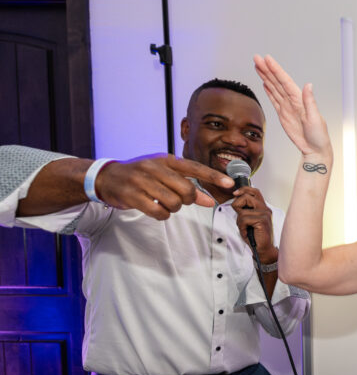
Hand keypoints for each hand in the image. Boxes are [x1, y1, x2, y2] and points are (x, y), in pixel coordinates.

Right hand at [95, 154, 234, 219]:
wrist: (107, 177)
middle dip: (187, 200)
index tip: (231, 183)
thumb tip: (210, 200)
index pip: (195, 168)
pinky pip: (159, 212)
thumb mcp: (164, 175)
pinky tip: (156, 209)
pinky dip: (162, 215)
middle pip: (186, 190)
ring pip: (174, 203)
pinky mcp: (133, 196)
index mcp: (165, 160)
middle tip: (178, 199)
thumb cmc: (141, 176)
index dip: (214, 176)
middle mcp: (155, 167)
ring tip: (163, 202)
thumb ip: (188, 187)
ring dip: (173, 208)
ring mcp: (142, 181)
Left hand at [232, 185, 275, 262]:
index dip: (243, 189)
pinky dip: (241, 227)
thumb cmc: (255, 236)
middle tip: (238, 214)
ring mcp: (265, 214)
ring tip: (244, 227)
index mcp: (262, 207)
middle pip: (247, 196)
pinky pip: (244, 219)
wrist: (263, 249)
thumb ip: (244, 210)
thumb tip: (236, 200)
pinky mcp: (262, 221)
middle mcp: (265, 209)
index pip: (254, 191)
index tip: (235, 193)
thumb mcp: (247, 220)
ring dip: (239, 220)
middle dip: (238, 204)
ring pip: (243, 211)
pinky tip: (246, 231)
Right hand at [253, 54, 332, 161]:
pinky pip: (274, 100)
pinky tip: (265, 84)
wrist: (315, 150)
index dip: (276, 70)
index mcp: (300, 100)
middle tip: (257, 58)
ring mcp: (288, 107)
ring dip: (266, 77)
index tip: (267, 59)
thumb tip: (308, 85)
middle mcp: (293, 101)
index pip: (285, 81)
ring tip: (258, 66)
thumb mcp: (316, 119)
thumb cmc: (319, 136)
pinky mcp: (284, 115)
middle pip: (277, 82)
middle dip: (267, 69)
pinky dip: (269, 91)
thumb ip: (310, 101)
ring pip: (274, 88)